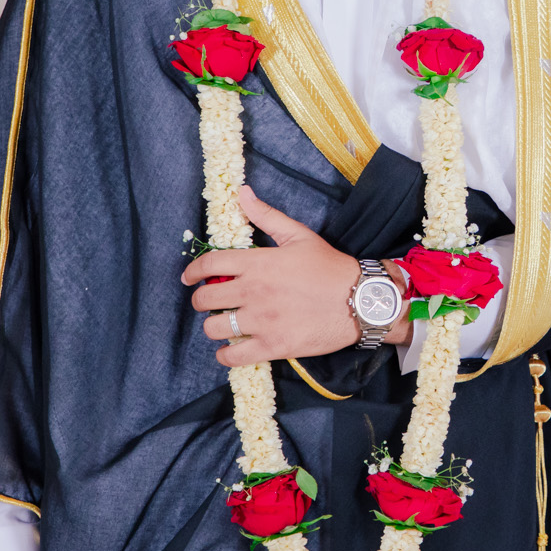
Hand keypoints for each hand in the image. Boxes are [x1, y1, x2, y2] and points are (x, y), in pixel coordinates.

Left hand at [182, 186, 411, 366]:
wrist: (361, 300)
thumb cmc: (331, 267)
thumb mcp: (299, 235)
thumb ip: (266, 215)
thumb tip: (242, 193)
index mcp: (258, 263)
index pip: (209, 265)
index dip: (192, 272)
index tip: (189, 278)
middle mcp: (254, 292)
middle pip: (204, 299)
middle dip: (201, 300)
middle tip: (211, 302)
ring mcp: (262, 321)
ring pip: (213, 328)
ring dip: (213, 327)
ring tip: (224, 324)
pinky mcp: (273, 346)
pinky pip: (233, 357)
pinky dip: (226, 355)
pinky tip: (231, 349)